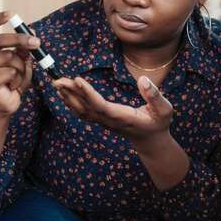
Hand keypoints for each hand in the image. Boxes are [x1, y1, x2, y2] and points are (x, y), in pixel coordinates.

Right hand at [0, 11, 39, 118]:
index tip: (11, 15)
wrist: (4, 104)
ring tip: (16, 78)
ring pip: (8, 57)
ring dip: (20, 68)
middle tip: (37, 42)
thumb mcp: (20, 60)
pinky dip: (17, 79)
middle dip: (20, 39)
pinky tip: (11, 86)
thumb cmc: (11, 80)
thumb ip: (23, 48)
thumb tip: (32, 32)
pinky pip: (10, 72)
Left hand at [52, 75, 173, 144]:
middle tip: (57, 79)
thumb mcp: (164, 110)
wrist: (151, 141)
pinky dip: (71, 101)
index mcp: (123, 117)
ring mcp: (104, 122)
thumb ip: (155, 95)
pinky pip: (83, 112)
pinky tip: (64, 92)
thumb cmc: (159, 123)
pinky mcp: (101, 120)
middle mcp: (110, 121)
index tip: (78, 80)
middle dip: (71, 93)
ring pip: (82, 110)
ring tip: (57, 82)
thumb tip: (143, 80)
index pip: (102, 106)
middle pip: (86, 108)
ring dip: (68, 97)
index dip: (88, 94)